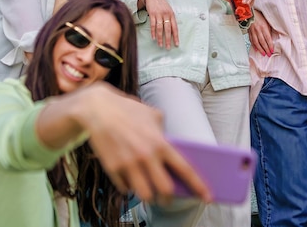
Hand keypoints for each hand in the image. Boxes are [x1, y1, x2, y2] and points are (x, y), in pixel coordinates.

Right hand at [75, 84, 210, 203]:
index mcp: (160, 143)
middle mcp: (146, 156)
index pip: (185, 169)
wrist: (97, 109)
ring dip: (150, 196)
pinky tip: (129, 178)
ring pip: (145, 195)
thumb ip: (164, 132)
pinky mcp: (112, 169)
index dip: (199, 185)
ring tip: (149, 191)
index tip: (208, 197)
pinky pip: (125, 188)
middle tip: (168, 198)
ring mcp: (128, 164)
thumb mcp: (153, 115)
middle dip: (169, 198)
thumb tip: (172, 148)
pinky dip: (130, 187)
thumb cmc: (128, 110)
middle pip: (165, 190)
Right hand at [143, 0, 178, 49]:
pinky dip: (153, 32)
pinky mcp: (152, 14)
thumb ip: (170, 20)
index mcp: (172, 15)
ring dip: (160, 37)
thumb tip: (172, 31)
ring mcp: (159, 14)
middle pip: (168, 29)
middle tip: (167, 47)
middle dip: (168, 39)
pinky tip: (153, 37)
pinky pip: (153, 24)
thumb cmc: (162, 5)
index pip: (175, 28)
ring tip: (160, 44)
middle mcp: (166, 15)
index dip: (176, 37)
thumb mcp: (169, 11)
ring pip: (160, 28)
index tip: (176, 44)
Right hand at [248, 10, 273, 55]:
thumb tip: (273, 37)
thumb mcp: (267, 22)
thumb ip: (269, 29)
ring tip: (263, 54)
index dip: (270, 45)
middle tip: (268, 54)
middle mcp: (257, 30)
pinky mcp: (249, 32)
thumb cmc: (260, 16)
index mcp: (263, 27)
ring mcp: (252, 32)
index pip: (267, 38)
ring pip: (256, 42)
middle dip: (266, 49)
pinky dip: (254, 45)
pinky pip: (251, 40)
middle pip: (262, 42)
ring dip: (260, 49)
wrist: (250, 13)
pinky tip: (256, 49)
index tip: (272, 50)